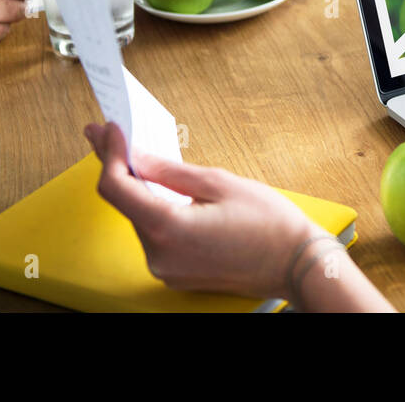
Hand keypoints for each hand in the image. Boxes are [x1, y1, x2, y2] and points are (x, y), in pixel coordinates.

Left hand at [86, 121, 321, 299]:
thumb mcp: (220, 183)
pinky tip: (156, 187)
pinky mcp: (176, 273)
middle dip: (118, 165)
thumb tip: (136, 157)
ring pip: (139, 218)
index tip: (111, 130)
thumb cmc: (269, 224)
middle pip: (125, 203)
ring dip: (136, 187)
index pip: (116, 187)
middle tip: (109, 133)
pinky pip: (154, 234)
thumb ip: (170, 171)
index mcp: (167, 229)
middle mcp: (159, 255)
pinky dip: (152, 208)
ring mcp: (166, 269)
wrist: (296, 264)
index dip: (109, 153)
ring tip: (133, 154)